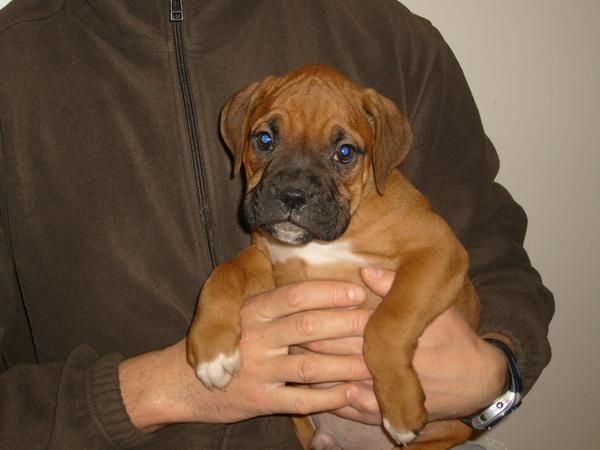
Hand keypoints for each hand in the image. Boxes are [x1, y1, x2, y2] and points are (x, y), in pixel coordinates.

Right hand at [118, 280, 372, 430]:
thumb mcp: (239, 314)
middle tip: (378, 324)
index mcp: (252, 312)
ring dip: (346, 365)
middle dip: (347, 324)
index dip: (327, 292)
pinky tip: (351, 393)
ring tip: (375, 363)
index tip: (358, 290)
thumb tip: (321, 290)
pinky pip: (299, 400)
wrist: (179, 382)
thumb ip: (273, 304)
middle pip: (308, 328)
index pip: (294, 296)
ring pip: (310, 367)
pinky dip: (328, 398)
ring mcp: (257, 371)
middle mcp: (255, 338)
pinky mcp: (259, 400)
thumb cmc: (221, 341)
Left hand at [304, 267, 507, 423]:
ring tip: (287, 356)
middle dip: (305, 340)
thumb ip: (397, 289)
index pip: (342, 324)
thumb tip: (366, 270)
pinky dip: (326, 397)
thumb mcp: (434, 309)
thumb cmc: (456, 341)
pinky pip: (345, 407)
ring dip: (310, 370)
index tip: (295, 307)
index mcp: (389, 337)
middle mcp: (380, 366)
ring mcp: (379, 393)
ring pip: (333, 382)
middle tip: (283, 329)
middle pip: (331, 352)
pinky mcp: (382, 413)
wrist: (477, 383)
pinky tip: (311, 386)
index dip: (317, 315)